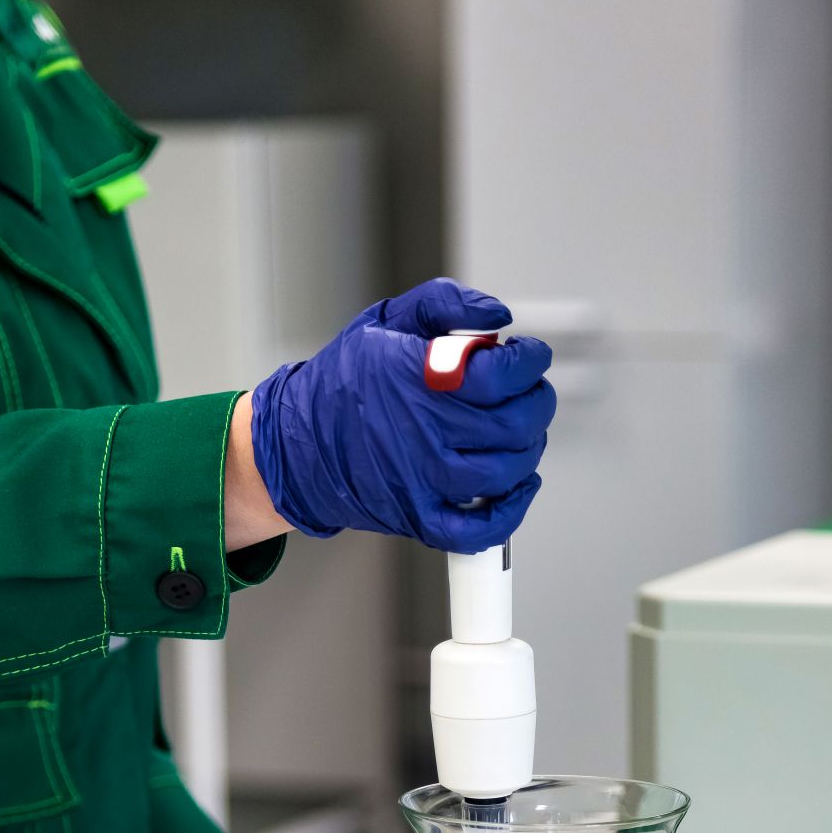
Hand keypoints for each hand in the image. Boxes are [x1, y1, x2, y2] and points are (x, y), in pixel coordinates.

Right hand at [249, 278, 555, 552]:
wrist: (294, 445)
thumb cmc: (341, 384)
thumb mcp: (384, 321)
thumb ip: (444, 304)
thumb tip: (498, 314)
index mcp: (418, 379)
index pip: (501, 375)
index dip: (529, 361)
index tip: (530, 355)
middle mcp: (423, 432)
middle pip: (513, 425)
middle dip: (536, 402)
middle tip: (530, 392)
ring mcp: (421, 480)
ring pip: (505, 473)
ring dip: (529, 450)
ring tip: (522, 432)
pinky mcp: (418, 516)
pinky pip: (477, 529)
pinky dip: (509, 513)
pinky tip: (518, 487)